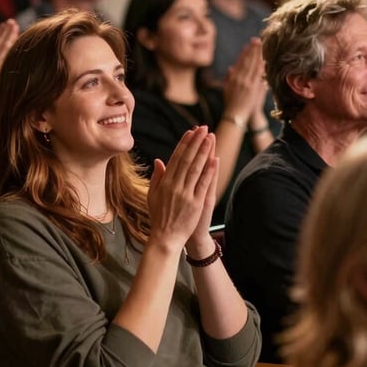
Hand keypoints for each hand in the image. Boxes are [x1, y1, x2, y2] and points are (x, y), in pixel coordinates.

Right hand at [147, 127, 217, 250]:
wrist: (165, 237)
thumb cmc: (158, 217)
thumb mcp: (152, 195)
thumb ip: (157, 177)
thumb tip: (159, 160)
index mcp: (165, 183)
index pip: (176, 158)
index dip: (184, 144)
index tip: (190, 131)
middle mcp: (175, 186)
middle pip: (187, 159)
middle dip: (196, 142)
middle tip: (203, 128)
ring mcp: (186, 194)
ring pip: (196, 168)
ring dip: (204, 151)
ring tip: (210, 137)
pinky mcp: (196, 203)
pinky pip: (203, 184)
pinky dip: (209, 171)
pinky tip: (214, 159)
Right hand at [223, 38, 267, 124]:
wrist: (235, 114)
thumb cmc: (230, 103)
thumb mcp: (226, 89)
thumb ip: (229, 78)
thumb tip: (231, 68)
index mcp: (233, 78)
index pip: (240, 62)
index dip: (245, 52)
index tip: (248, 45)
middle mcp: (240, 78)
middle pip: (247, 61)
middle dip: (252, 50)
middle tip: (256, 40)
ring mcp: (247, 82)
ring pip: (253, 65)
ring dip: (257, 55)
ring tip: (261, 46)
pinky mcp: (253, 88)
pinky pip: (258, 74)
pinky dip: (261, 66)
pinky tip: (264, 59)